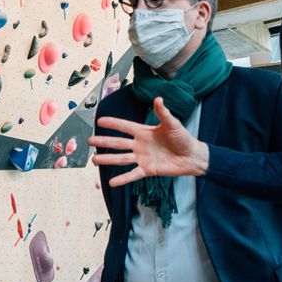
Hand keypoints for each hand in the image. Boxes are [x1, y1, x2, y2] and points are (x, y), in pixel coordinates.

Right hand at [88, 97, 208, 187]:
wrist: (192, 156)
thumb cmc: (183, 138)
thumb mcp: (173, 124)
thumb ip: (163, 113)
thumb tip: (158, 99)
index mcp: (144, 132)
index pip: (125, 126)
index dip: (113, 123)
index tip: (99, 120)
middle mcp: (140, 144)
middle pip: (118, 143)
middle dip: (104, 142)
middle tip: (89, 141)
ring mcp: (142, 157)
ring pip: (121, 159)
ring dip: (108, 160)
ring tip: (94, 161)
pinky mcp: (148, 170)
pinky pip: (133, 174)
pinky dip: (123, 179)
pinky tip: (111, 182)